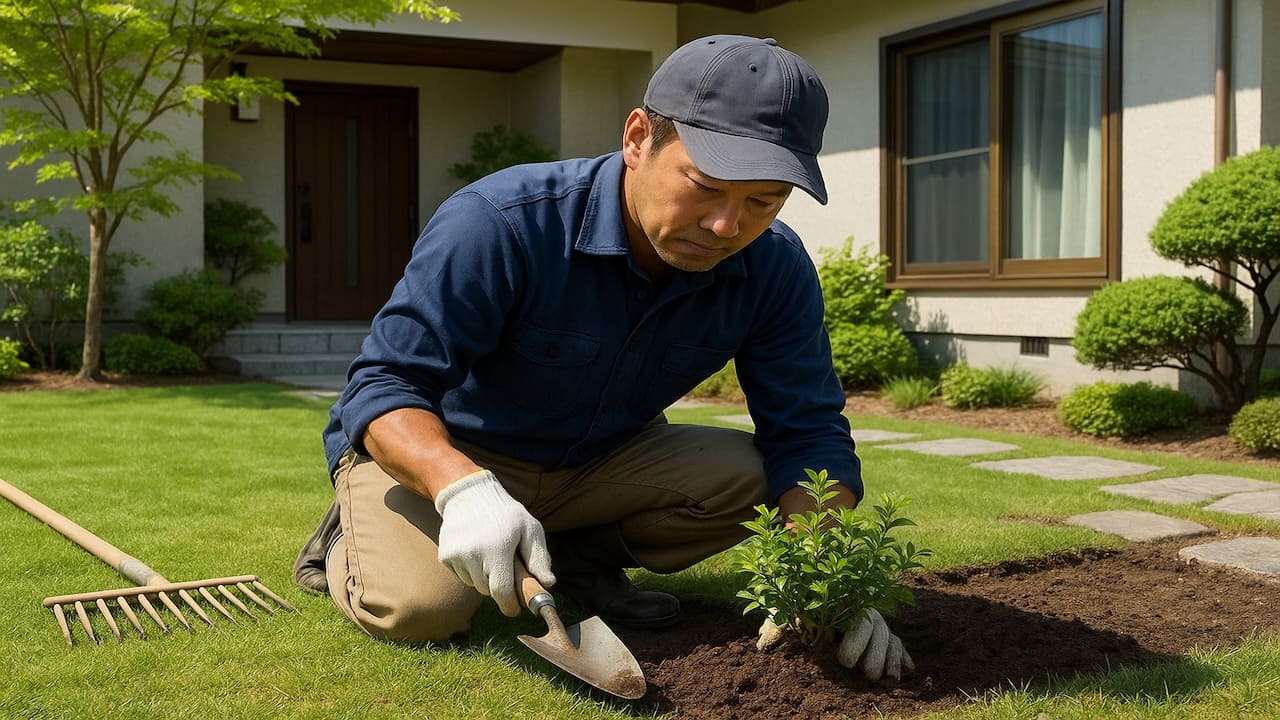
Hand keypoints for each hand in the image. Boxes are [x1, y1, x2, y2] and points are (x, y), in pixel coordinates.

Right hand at [433, 469, 554, 616]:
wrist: (470, 494)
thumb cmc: (505, 513)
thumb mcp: (530, 528)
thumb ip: (539, 557)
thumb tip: (548, 584)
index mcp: (497, 549)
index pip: (502, 592)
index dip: (510, 605)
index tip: (516, 608)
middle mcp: (473, 554)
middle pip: (488, 590)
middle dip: (499, 586)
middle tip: (506, 569)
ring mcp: (456, 555)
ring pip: (474, 584)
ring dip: (484, 577)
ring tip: (491, 554)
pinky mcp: (445, 556)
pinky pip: (461, 575)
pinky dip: (470, 570)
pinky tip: (476, 550)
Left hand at [756, 607, 912, 681]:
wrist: (816, 591)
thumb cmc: (797, 604)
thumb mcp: (785, 609)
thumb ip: (777, 621)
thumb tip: (763, 643)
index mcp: (840, 602)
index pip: (853, 617)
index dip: (854, 640)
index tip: (843, 661)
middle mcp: (862, 610)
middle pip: (879, 629)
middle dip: (874, 654)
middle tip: (865, 675)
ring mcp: (876, 623)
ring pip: (891, 638)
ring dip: (890, 659)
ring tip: (882, 679)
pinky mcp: (884, 636)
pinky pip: (900, 645)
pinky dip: (903, 658)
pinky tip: (906, 672)